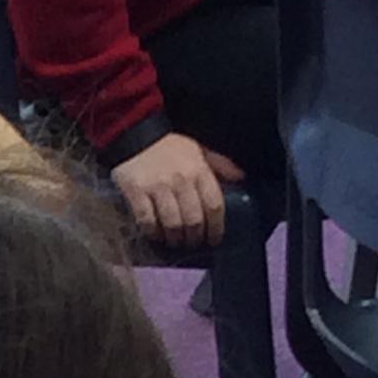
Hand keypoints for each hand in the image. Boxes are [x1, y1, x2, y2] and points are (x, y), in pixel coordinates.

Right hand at [112, 133, 243, 249]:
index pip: (214, 205)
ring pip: (172, 223)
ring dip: (175, 238)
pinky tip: (155, 234)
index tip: (214, 239)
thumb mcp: (199, 149)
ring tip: (175, 242)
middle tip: (192, 243)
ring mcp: (158, 187)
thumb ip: (220, 164)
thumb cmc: (170, 146)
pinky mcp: (137, 193)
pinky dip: (153, 232)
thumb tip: (240, 177)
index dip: (216, 227)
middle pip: (193, 220)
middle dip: (194, 237)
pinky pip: (147, 221)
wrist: (136, 134)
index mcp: (199, 170)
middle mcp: (181, 180)